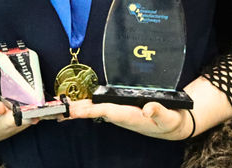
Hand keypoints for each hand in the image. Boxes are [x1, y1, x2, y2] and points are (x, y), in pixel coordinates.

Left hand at [67, 100, 192, 140]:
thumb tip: (148, 107)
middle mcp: (121, 115)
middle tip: (57, 110)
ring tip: (60, 108)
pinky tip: (77, 105)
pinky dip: (87, 106)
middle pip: (95, 112)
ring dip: (78, 109)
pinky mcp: (120, 109)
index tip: (74, 110)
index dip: (90, 110)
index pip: (107, 111)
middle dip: (77, 112)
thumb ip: (159, 112)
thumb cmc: (170, 120)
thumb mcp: (170, 118)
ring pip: (95, 110)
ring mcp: (120, 113)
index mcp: (130, 116)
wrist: (173, 125)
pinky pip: (100, 107)